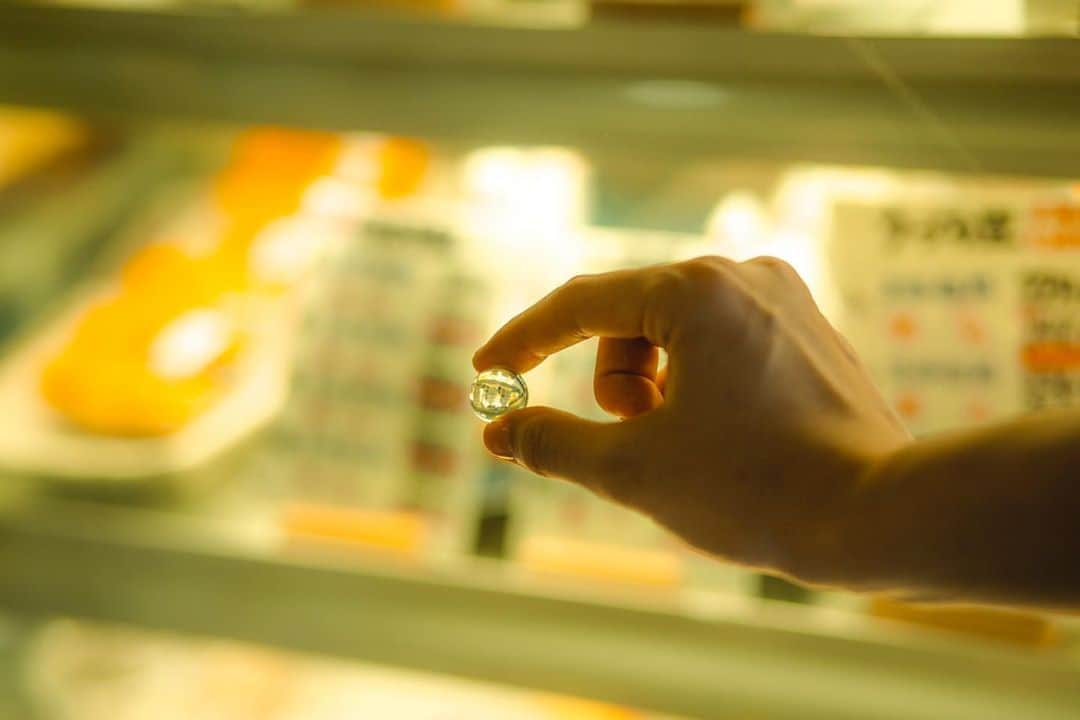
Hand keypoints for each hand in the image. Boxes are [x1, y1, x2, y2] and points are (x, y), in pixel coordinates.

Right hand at [473, 256, 910, 581]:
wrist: (879, 515)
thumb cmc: (756, 490)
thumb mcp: (634, 470)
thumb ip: (553, 443)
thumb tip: (498, 432)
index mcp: (695, 291)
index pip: (579, 303)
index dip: (522, 340)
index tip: (486, 371)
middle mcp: (741, 274)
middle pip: (629, 318)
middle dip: (612, 383)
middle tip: (633, 441)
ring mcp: (782, 297)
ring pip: (674, 332)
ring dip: (654, 388)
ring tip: (687, 445)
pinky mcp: (807, 326)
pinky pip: (720, 342)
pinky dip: (695, 383)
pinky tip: (726, 435)